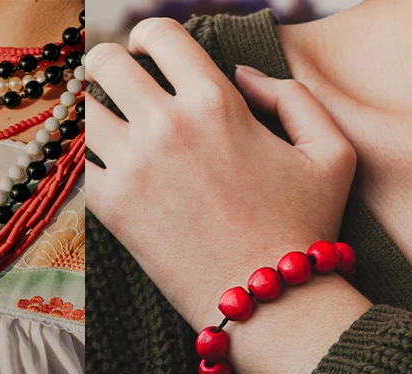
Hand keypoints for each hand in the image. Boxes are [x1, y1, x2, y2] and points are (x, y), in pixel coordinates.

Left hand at [85, 18, 357, 330]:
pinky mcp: (111, 208)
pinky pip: (80, 160)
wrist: (266, 301)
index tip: (146, 49)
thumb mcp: (331, 151)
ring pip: (81, 109)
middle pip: (104, 62)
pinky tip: (109, 161)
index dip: (148, 34)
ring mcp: (133, 166)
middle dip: (108, 62)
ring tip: (109, 121)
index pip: (160, 34)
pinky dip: (89, 155)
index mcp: (216, 102)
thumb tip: (241, 75)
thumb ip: (292, 96)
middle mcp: (167, 125)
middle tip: (119, 81)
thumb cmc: (303, 227)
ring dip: (93, 108)